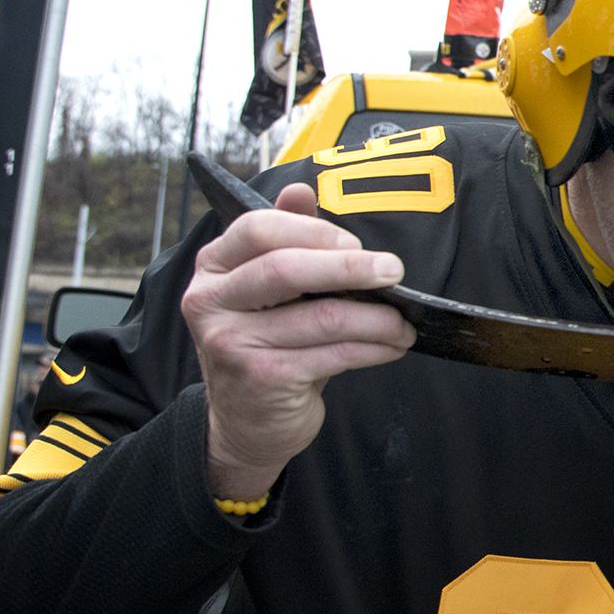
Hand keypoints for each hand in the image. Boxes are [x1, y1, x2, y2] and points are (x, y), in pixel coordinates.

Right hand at [181, 183, 414, 502]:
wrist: (246, 423)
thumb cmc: (268, 344)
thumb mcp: (270, 291)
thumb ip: (285, 238)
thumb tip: (300, 190)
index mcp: (213, 267)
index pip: (258, 229)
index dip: (314, 230)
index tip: (355, 243)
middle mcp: (210, 302)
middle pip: (286, 268)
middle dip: (350, 266)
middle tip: (394, 270)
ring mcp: (231, 343)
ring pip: (321, 316)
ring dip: (376, 318)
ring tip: (402, 322)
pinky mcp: (261, 378)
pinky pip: (333, 353)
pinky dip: (373, 348)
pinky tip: (392, 346)